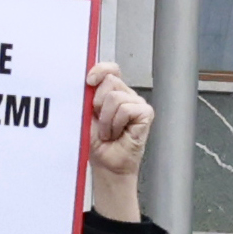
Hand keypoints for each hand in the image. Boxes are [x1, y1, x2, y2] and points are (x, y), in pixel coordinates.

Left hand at [82, 68, 157, 218]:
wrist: (106, 164)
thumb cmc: (97, 143)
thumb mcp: (86, 115)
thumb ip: (87, 97)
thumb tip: (86, 81)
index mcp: (112, 92)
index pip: (111, 69)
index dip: (100, 70)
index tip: (88, 82)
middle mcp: (126, 95)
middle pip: (110, 82)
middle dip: (98, 104)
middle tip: (100, 122)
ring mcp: (137, 103)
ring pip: (116, 97)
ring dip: (106, 120)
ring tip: (108, 132)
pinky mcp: (146, 114)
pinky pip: (126, 109)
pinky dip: (116, 124)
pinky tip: (118, 134)